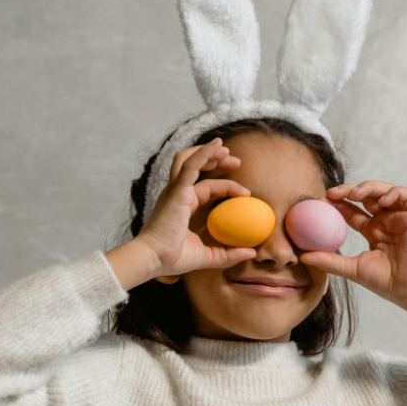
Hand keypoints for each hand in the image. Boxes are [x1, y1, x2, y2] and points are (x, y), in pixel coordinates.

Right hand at [136, 138, 257, 278]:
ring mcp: (176, 190)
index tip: (246, 193)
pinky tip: (216, 146)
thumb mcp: (208, 256)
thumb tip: (252, 252)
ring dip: (208, 152)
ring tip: (225, 150)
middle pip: (197, 167)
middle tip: (237, 162)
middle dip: (217, 159)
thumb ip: (229, 254)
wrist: (154, 259)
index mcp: (183, 205)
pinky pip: (190, 166)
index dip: (226, 185)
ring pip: (190, 160)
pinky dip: (203, 153)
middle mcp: (178, 194)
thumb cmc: (173, 258)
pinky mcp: (176, 191)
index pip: (207, 187)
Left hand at [299, 181, 406, 305]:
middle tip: (332, 193)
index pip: (351, 210)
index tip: (321, 202)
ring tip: (354, 193)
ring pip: (383, 190)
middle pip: (365, 196)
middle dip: (348, 190)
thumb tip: (302, 256)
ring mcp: (399, 217)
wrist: (406, 289)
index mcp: (371, 230)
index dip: (337, 203)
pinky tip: (381, 201)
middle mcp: (384, 220)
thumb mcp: (351, 269)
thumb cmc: (383, 281)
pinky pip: (406, 195)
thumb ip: (328, 261)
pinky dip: (393, 192)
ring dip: (368, 187)